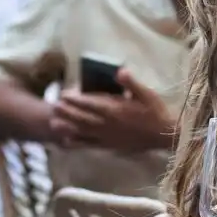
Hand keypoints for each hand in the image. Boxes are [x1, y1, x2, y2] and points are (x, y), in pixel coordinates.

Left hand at [48, 68, 175, 151]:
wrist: (163, 136)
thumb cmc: (155, 112)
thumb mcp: (147, 94)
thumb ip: (131, 83)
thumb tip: (119, 71)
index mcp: (116, 110)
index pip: (91, 103)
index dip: (76, 99)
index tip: (63, 94)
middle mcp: (108, 124)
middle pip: (82, 117)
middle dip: (67, 112)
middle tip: (53, 106)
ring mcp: (107, 137)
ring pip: (83, 131)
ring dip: (68, 127)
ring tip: (53, 124)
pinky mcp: (110, 146)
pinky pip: (90, 145)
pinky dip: (77, 143)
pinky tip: (66, 142)